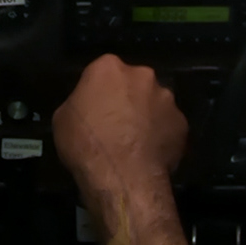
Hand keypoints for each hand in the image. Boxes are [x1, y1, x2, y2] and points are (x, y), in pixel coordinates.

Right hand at [53, 55, 188, 197]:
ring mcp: (166, 99)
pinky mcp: (182, 123)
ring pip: (155, 103)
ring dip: (147, 115)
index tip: (94, 107)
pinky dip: (161, 135)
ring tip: (136, 141)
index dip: (98, 90)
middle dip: (127, 98)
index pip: (103, 71)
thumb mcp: (62, 118)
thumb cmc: (85, 144)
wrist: (122, 176)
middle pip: (133, 83)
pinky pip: (169, 125)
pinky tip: (150, 153)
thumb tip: (90, 106)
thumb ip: (80, 102)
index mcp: (109, 68)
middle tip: (116, 122)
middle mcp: (142, 75)